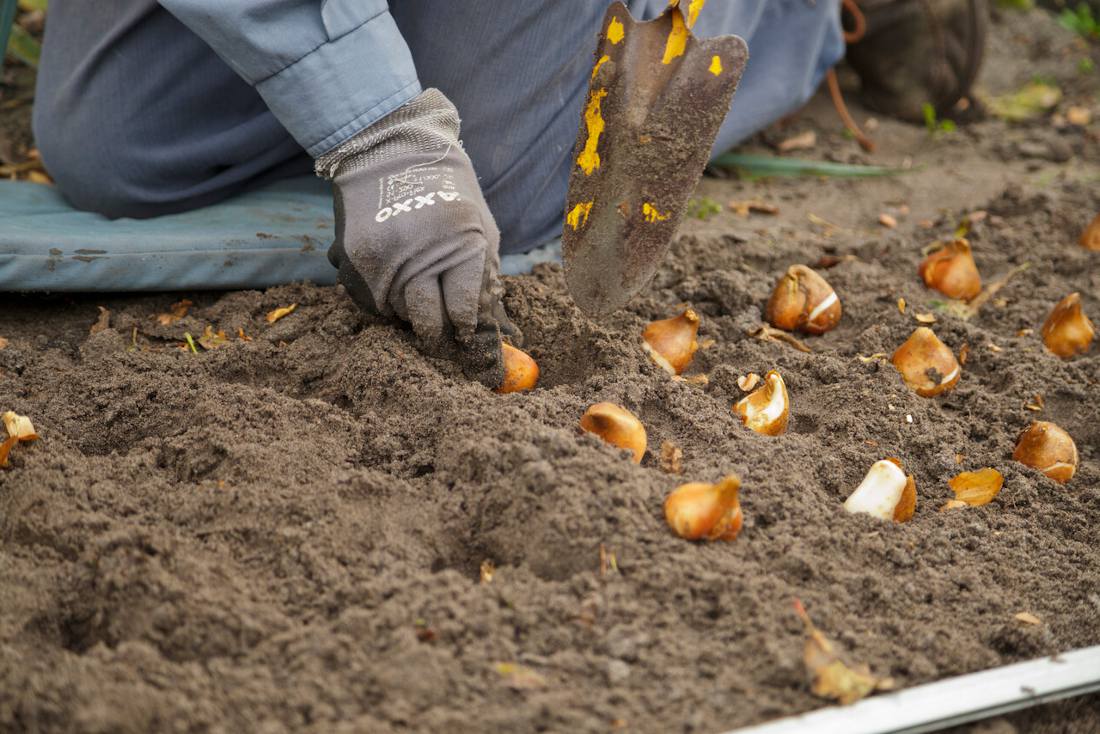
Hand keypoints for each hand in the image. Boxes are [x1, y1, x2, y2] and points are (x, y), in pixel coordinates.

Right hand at [317, 90, 518, 386]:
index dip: (467, 330)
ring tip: (413, 284)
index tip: (466, 337)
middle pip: (428, 322)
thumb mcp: (480, 226)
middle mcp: (421, 256)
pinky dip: (380, 297)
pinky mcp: (353, 259)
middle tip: (440, 337)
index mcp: (464, 246)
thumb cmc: (446, 190)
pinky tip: (389, 274)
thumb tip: (492, 331)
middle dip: (437, 335)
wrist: (390, 146)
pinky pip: (368, 302)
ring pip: (397, 315)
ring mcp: (383, 259)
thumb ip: (484, 279)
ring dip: (407, 310)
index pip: (465, 311)